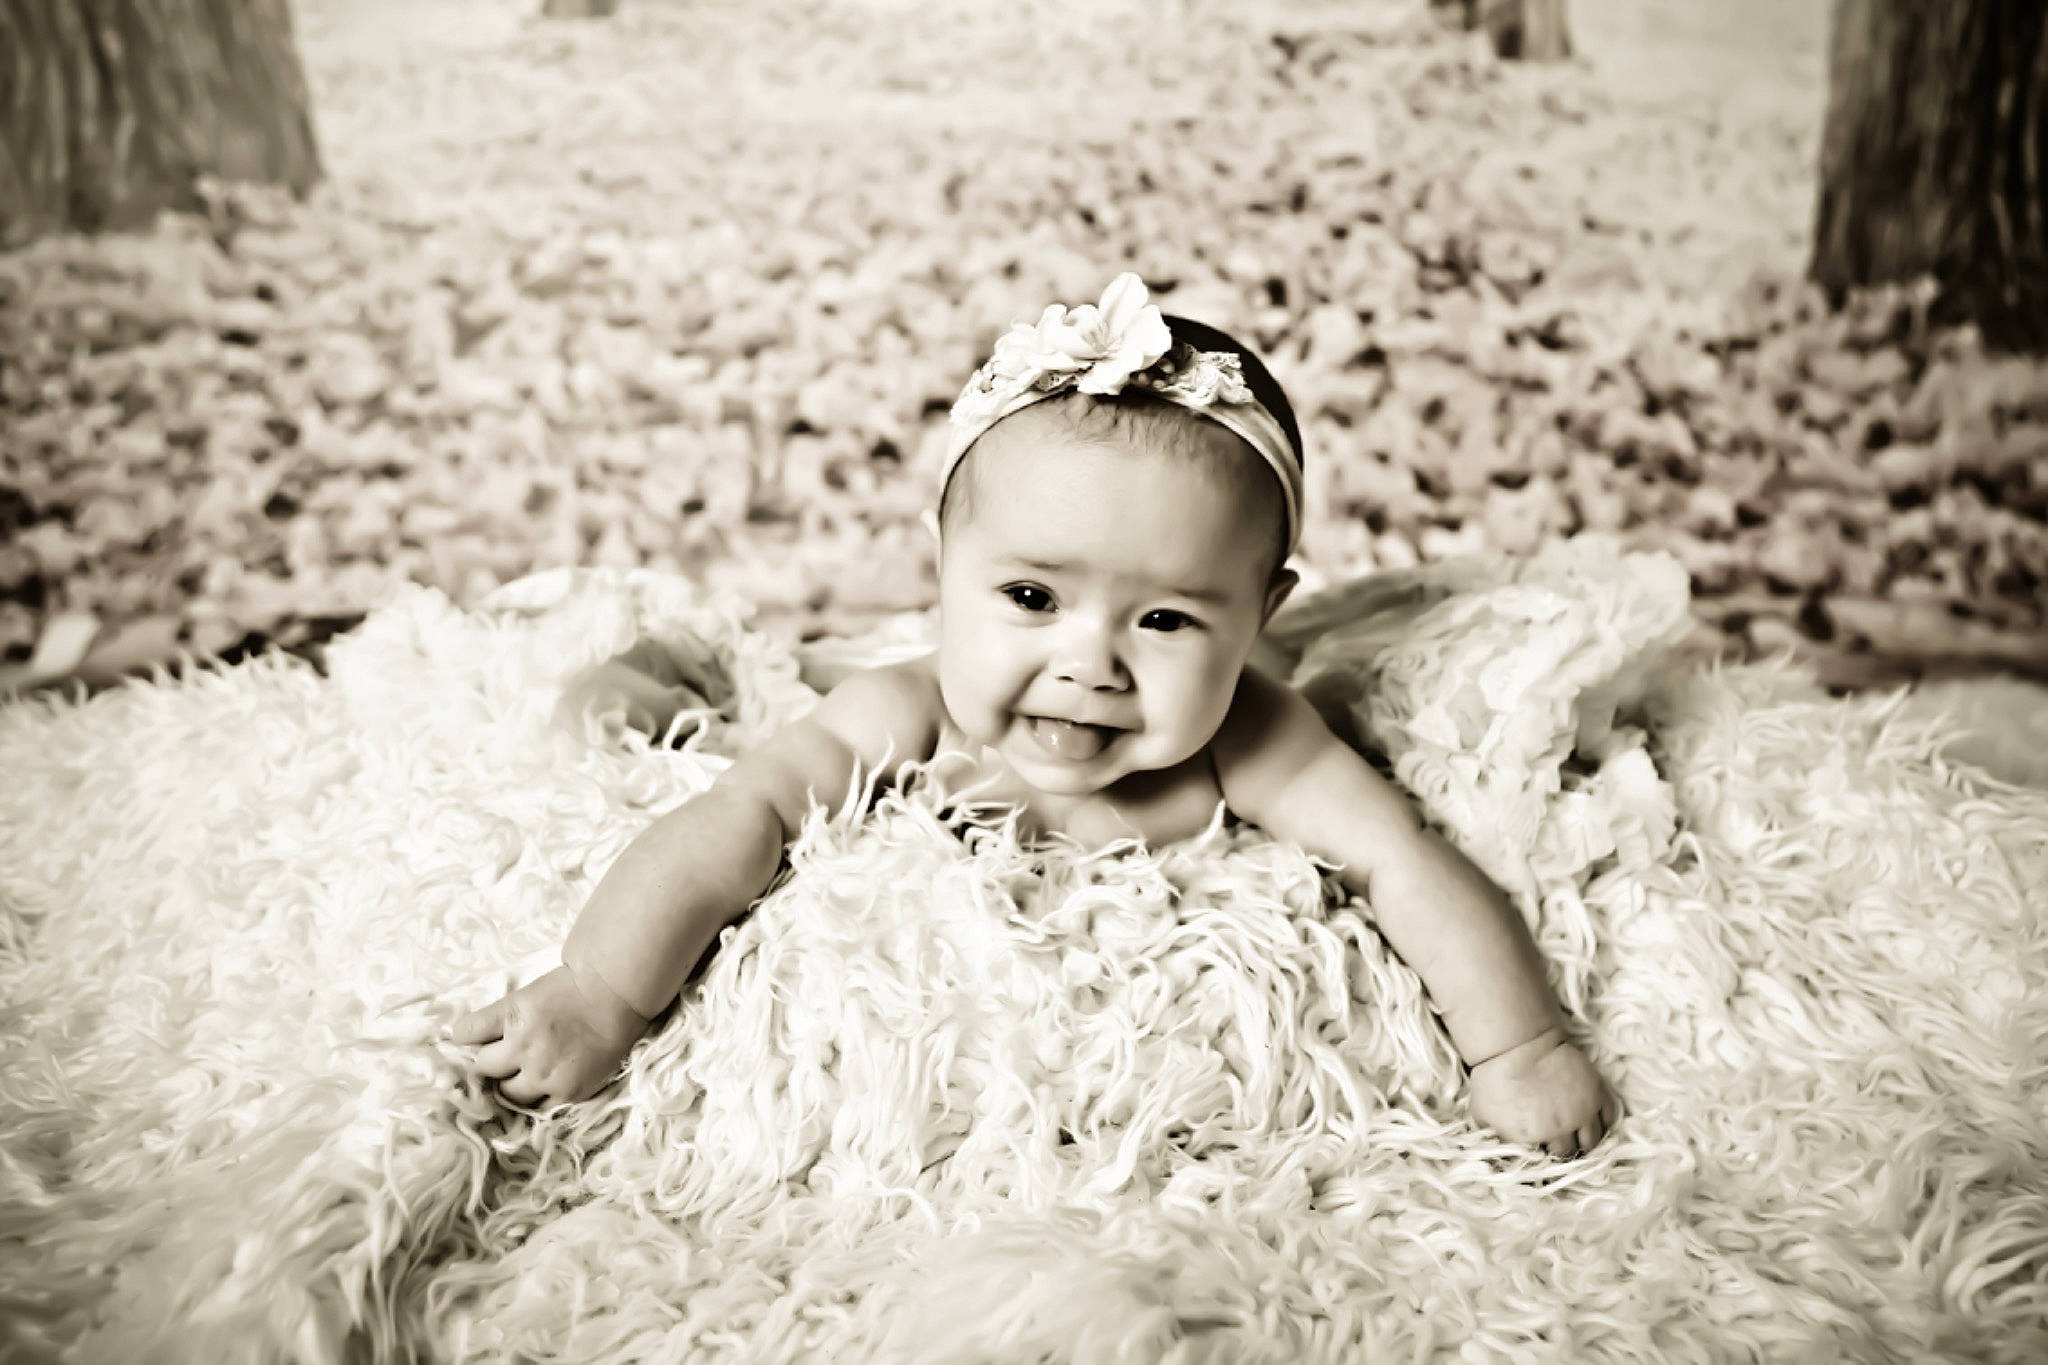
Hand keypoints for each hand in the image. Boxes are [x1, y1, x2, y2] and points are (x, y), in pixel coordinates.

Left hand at [452, 962, 650, 1107]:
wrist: (616, 994)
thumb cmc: (572, 988)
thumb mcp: (528, 994)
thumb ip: (501, 1018)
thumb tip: (472, 1040)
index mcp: (512, 1014)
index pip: (465, 1033)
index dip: (466, 1036)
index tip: (472, 1039)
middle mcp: (524, 1046)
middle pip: (483, 1066)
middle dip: (492, 1059)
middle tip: (507, 1053)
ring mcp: (545, 1073)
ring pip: (507, 1092)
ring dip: (512, 1082)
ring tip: (529, 1070)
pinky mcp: (567, 1091)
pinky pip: (538, 1106)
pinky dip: (539, 1096)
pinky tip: (546, 1082)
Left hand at [1467, 1028, 1617, 1157]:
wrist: (1515, 1043)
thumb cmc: (1493, 1077)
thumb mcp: (1481, 1114)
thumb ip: (1492, 1138)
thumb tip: (1499, 1156)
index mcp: (1531, 1139)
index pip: (1543, 1165)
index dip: (1542, 1162)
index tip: (1541, 1157)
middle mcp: (1558, 1130)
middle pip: (1568, 1155)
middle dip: (1564, 1155)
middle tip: (1560, 1148)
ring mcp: (1580, 1112)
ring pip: (1591, 1141)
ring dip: (1585, 1144)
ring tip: (1578, 1140)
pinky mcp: (1594, 1093)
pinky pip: (1609, 1118)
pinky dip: (1604, 1125)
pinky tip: (1594, 1123)